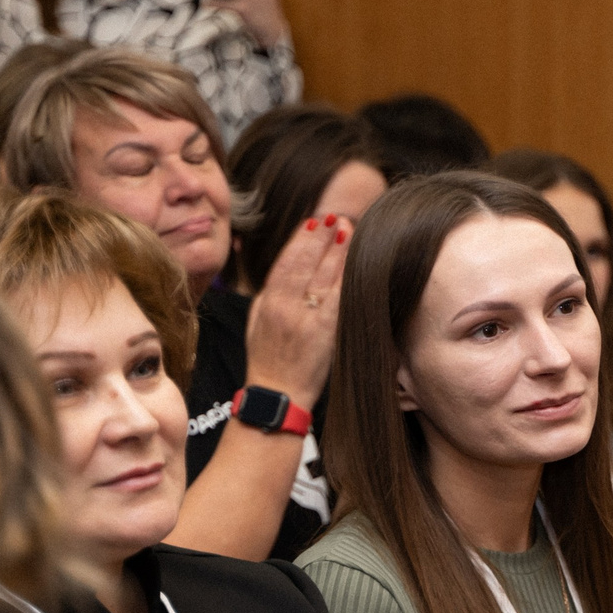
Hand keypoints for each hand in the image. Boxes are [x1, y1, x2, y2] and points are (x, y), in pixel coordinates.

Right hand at [243, 213, 347, 400]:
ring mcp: (307, 319)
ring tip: (349, 230)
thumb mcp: (256, 320)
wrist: (277, 394)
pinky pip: (339, 299)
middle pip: (306, 263)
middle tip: (337, 218)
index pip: (286, 262)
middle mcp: (286, 307)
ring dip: (338, 251)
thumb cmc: (266, 358)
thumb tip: (286, 267)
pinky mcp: (326, 333)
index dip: (300, 240)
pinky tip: (356, 263)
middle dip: (322, 237)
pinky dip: (346, 278)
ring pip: (324, 277)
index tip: (313, 223)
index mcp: (268, 302)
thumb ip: (271, 293)